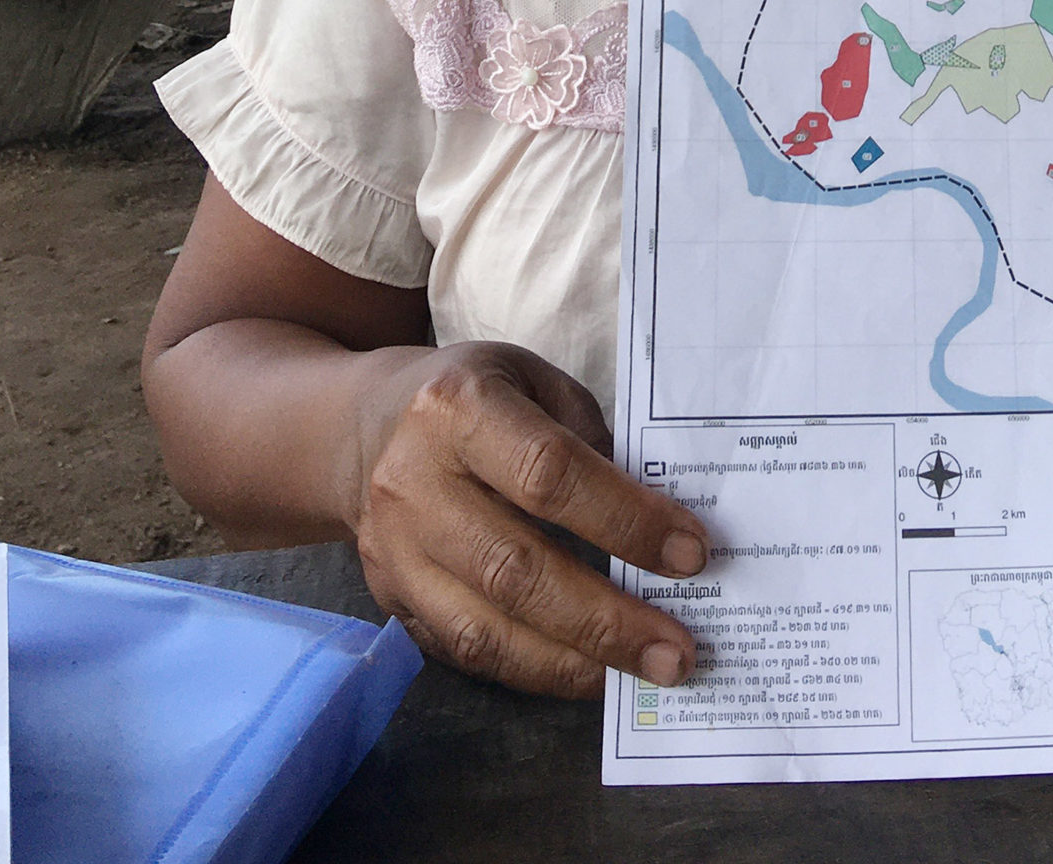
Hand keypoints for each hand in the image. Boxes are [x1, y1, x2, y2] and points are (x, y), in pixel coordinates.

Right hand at [349, 342, 708, 697]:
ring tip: (642, 672)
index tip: (690, 554)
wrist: (361, 429)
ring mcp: (395, 552)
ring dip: (574, 663)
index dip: (624, 519)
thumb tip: (654, 524)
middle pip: (516, 570)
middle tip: (677, 651)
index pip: (548, 475)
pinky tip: (588, 671)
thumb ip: (589, 438)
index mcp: (458, 409)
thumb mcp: (533, 379)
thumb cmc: (473, 395)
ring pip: (486, 630)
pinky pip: (467, 652)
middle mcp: (414, 484)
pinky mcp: (392, 601)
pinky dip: (534, 670)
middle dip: (607, 620)